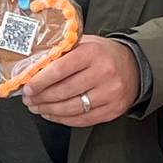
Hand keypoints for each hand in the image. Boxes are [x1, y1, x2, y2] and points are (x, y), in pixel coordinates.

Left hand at [23, 36, 138, 127]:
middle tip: (28, 98)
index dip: (40, 81)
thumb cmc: (104, 54)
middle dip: (41, 97)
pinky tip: (52, 114)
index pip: (60, 69)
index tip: (27, 87)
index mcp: (93, 53)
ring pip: (71, 108)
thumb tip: (34, 66)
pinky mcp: (112, 110)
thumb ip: (63, 52)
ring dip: (49, 110)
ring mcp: (110, 94)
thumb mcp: (86, 43)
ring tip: (37, 107)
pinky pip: (82, 119)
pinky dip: (63, 119)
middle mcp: (104, 73)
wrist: (135, 66)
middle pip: (64, 91)